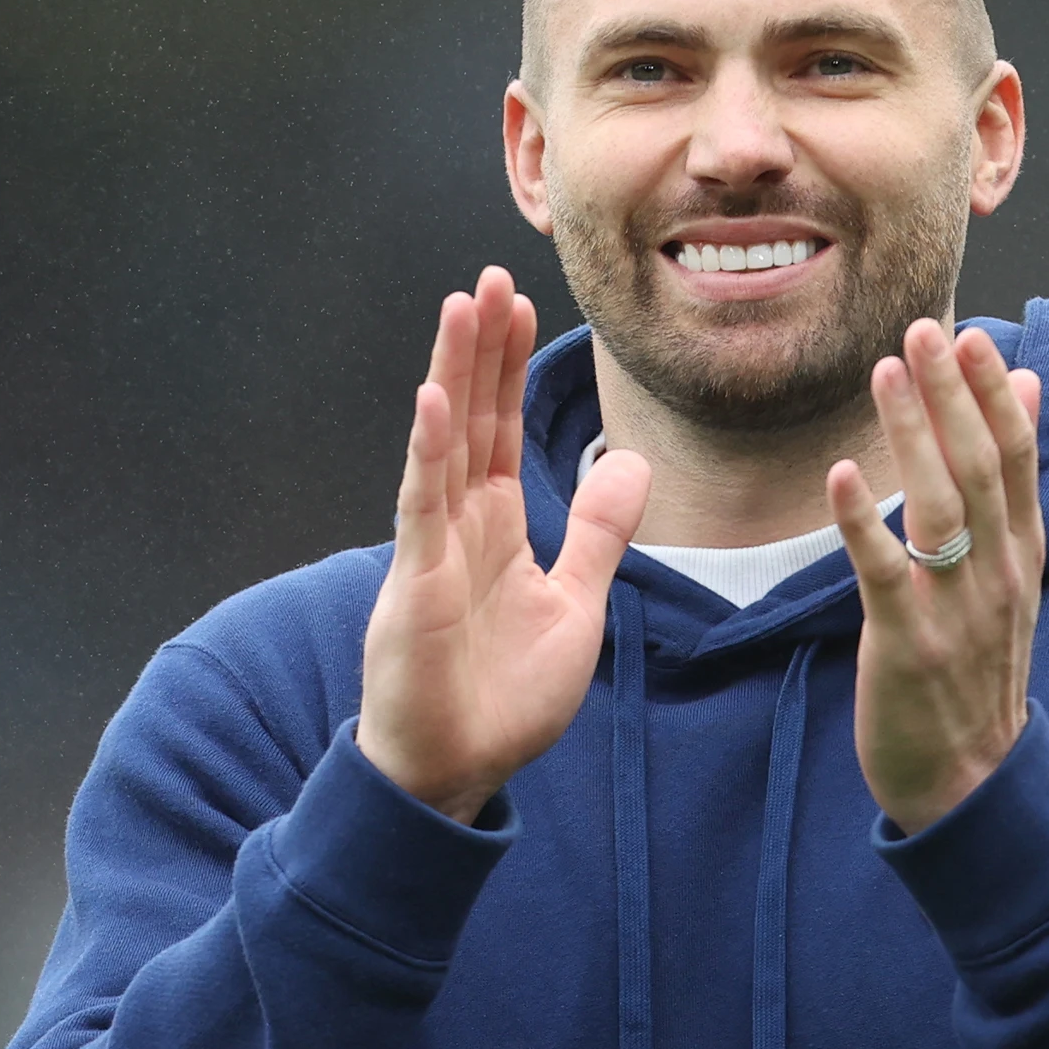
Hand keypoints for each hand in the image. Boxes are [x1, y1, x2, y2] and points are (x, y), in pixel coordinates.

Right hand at [357, 267, 649, 823]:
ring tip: (461, 307)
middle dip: (482, 347)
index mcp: (494, 527)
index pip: (501, 428)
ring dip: (453, 374)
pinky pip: (422, 505)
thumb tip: (632, 464)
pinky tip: (433, 399)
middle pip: (472, 416)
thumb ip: (596, 532)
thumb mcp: (575, 602)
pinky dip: (428, 452)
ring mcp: (432, 548)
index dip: (511, 366)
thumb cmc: (504, 697)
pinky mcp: (417, 582)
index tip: (520, 303)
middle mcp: (458, 523)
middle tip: (490, 277)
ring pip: (444, 442)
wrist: (458, 771)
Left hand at [827, 320, 1044, 834]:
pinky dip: (865, 522)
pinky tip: (841, 474)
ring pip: (940, 508)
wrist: (971, 780)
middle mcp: (998, 574)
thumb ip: (1014, 484)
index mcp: (1022, 554)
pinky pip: (886, 573)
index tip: (972, 337)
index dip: (994, 395)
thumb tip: (1025, 387)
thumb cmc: (977, 668)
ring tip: (885, 373)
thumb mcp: (1011, 575)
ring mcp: (956, 610)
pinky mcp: (908, 644)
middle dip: (953, 396)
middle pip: (980, 469)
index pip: (1018, 458)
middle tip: (923, 329)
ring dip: (912, 436)